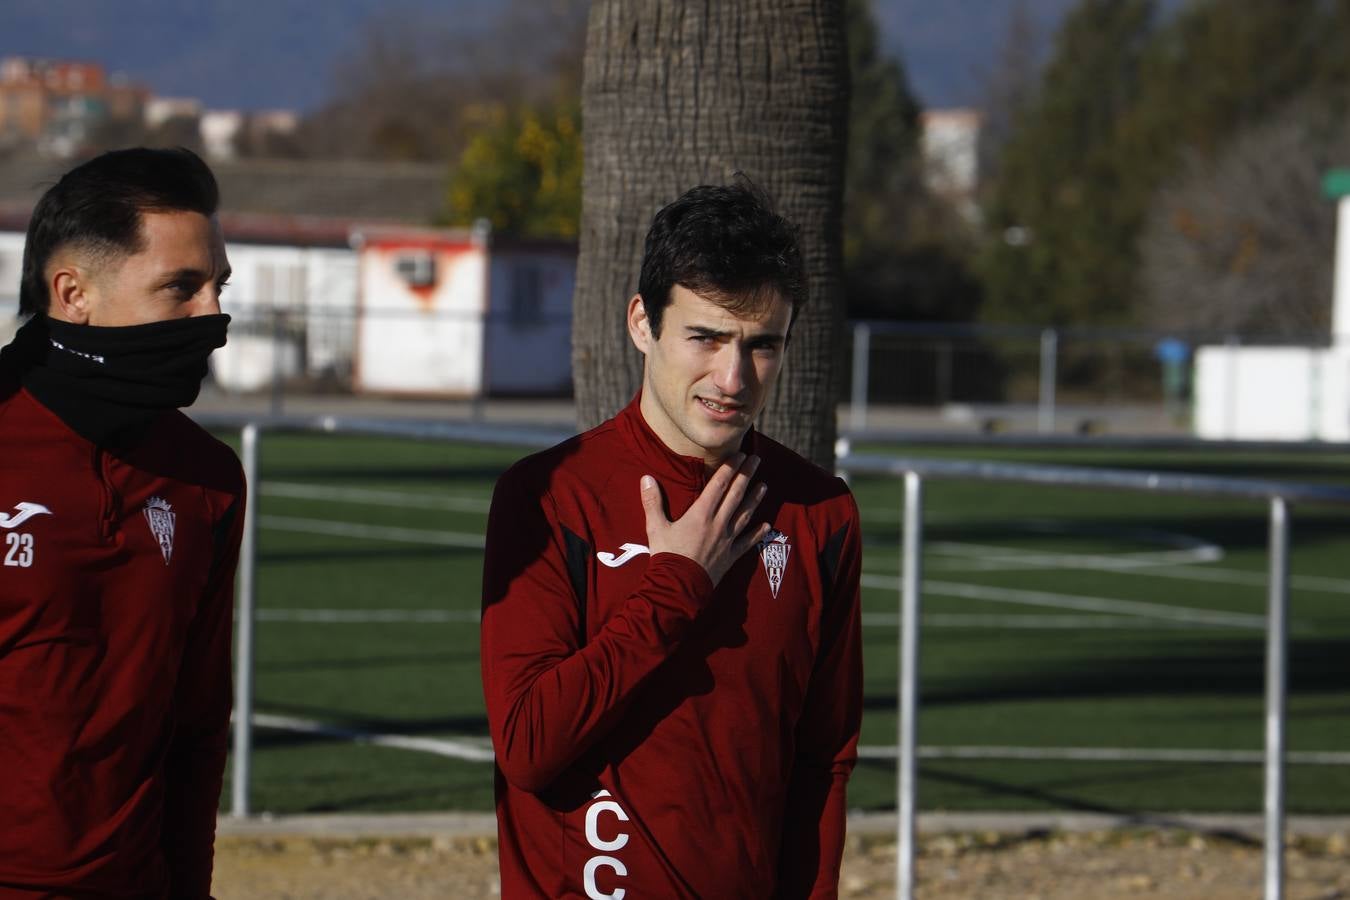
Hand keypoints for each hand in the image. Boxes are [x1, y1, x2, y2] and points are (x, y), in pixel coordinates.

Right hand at [640, 453, 769, 584]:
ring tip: (764, 486)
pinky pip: (747, 542)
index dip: (730, 467)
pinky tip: (766, 525)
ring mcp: (727, 539)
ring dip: (755, 499)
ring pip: (745, 514)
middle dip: (747, 475)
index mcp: (701, 513)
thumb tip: (646, 478)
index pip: (719, 484)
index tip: (740, 454)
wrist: (678, 586)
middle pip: (736, 494)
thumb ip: (653, 501)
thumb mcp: (655, 527)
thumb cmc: (666, 555)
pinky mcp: (730, 556)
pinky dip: (757, 533)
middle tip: (757, 459)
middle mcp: (718, 523)